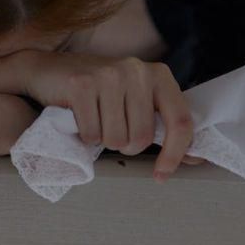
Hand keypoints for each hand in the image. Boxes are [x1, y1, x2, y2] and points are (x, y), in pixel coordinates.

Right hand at [17, 50, 195, 181]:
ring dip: (103, 141)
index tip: (162, 174)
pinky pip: (91, 134)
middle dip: (125, 145)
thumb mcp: (136, 99)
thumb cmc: (97, 92)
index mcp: (158, 75)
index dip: (175, 154)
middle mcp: (137, 70)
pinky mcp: (81, 84)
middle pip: (142, 138)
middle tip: (111, 128)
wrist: (48, 70)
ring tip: (95, 120)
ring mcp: (109, 75)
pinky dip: (84, 136)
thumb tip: (196, 159)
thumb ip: (163, 124)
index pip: (180, 121)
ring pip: (116, 140)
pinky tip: (79, 117)